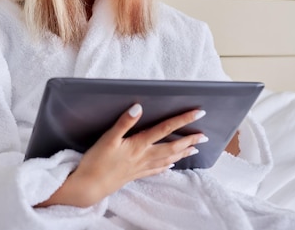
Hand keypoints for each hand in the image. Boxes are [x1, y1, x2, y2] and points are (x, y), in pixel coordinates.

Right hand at [35, 104, 206, 207]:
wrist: (90, 186)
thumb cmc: (97, 161)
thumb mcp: (108, 138)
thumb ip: (124, 122)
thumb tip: (138, 107)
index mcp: (138, 144)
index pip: (165, 129)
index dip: (182, 120)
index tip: (198, 113)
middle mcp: (144, 156)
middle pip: (171, 146)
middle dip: (189, 140)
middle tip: (204, 135)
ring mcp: (141, 167)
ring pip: (167, 159)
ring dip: (182, 153)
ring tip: (195, 149)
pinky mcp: (135, 174)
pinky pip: (156, 169)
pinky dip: (166, 166)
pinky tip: (171, 165)